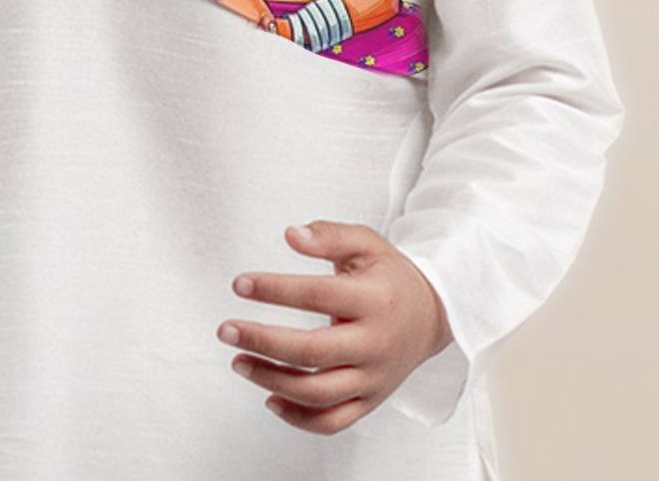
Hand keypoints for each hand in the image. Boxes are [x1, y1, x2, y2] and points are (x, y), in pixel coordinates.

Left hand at [217, 220, 452, 433]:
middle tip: (226, 329)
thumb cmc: (391, 277)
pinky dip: (298, 418)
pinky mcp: (370, 400)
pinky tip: (269, 398)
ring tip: (238, 360)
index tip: (240, 284)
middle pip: (312, 352)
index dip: (275, 289)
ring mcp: (373, 378)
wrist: (432, 315)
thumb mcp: (367, 243)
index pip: (317, 296)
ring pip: (318, 393)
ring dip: (271, 380)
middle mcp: (376, 343)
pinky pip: (332, 422)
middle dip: (262, 341)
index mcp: (375, 300)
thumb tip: (291, 234)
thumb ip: (329, 235)